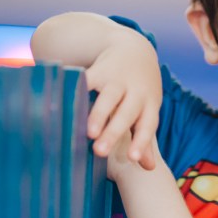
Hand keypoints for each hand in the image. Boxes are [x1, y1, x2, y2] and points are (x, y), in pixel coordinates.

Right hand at [86, 30, 161, 170]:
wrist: (135, 48)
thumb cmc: (140, 91)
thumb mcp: (147, 110)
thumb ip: (145, 138)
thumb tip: (149, 168)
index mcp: (149, 104)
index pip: (147, 124)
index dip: (141, 142)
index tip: (133, 159)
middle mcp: (136, 91)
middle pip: (126, 113)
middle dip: (113, 132)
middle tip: (100, 152)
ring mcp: (118, 79)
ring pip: (109, 97)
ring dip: (99, 114)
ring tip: (89, 132)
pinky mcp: (100, 69)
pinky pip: (89, 80)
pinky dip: (80, 91)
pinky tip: (68, 103)